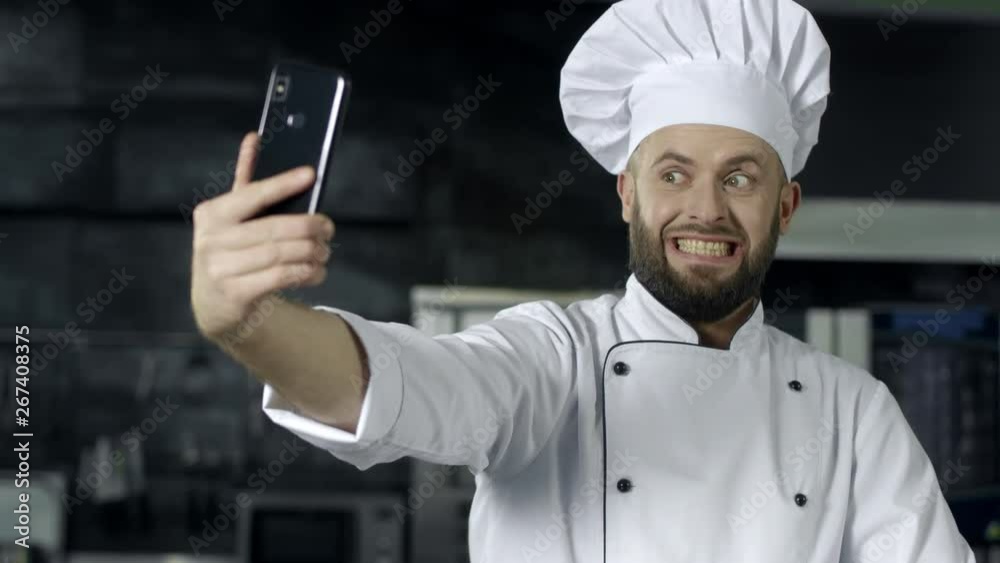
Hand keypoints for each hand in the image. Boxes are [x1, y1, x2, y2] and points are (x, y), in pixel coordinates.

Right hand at [190, 132, 334, 340]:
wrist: (214, 305)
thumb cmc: (232, 252)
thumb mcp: (232, 219)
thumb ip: (245, 182)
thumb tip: (255, 138)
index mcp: (212, 214)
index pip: (253, 194)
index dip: (283, 183)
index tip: (311, 174)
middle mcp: (211, 240)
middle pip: (274, 228)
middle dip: (309, 227)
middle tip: (328, 228)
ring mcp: (219, 269)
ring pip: (280, 255)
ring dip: (311, 252)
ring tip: (325, 251)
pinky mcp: (234, 295)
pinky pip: (280, 277)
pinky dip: (306, 273)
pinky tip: (317, 271)